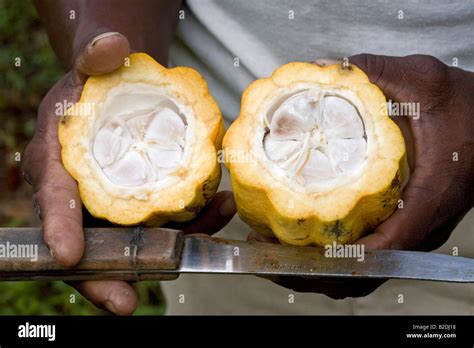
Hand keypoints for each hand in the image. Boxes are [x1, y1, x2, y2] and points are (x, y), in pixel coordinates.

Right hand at [23, 32, 235, 313]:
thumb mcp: (91, 66)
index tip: (70, 254)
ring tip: (212, 223)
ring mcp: (113, 208)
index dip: (59, 227)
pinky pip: (164, 226)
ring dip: (170, 248)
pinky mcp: (141, 209)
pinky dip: (193, 223)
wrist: (115, 98)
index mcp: (56, 165)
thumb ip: (95, 55)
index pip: (53, 199)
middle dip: (104, 277)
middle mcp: (81, 197)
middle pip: (87, 244)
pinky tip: (219, 206)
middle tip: (126, 301)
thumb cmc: (96, 87)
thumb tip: (112, 48)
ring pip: (134, 244)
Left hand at [250, 54, 473, 298]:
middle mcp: (422, 224)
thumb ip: (380, 71)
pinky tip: (304, 244)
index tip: (297, 251)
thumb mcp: (425, 81)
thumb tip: (328, 68)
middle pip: (365, 272)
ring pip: (365, 272)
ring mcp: (415, 229)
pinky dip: (335, 261)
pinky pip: (370, 256)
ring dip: (319, 270)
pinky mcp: (407, 225)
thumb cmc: (469, 108)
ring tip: (274, 251)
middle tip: (267, 250)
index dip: (341, 259)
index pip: (386, 245)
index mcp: (430, 197)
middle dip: (313, 271)